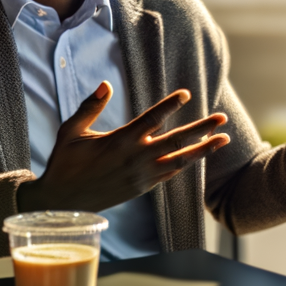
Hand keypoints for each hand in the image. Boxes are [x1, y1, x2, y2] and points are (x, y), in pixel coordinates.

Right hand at [25, 81, 230, 212]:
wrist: (62, 202)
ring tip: (223, 139)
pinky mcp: (142, 188)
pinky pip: (170, 175)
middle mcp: (136, 159)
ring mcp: (142, 176)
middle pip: (176, 140)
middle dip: (202, 128)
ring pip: (180, 161)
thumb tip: (105, 84)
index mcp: (120, 141)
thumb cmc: (65, 163)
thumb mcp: (71, 131)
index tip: (187, 95)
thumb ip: (90, 107)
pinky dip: (186, 164)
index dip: (170, 105)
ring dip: (203, 149)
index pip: (152, 119)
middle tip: (222, 118)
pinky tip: (198, 155)